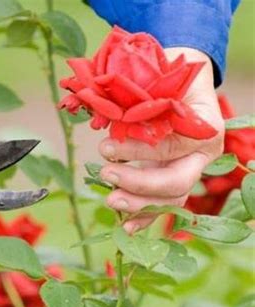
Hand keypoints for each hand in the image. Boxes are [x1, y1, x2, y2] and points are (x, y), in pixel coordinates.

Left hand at [98, 48, 224, 233]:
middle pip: (175, 182)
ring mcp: (188, 170)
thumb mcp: (161, 80)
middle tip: (106, 174)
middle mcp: (201, 155)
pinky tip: (126, 227)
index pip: (172, 148)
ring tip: (110, 200)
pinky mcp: (173, 179)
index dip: (138, 151)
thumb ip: (143, 99)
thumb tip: (105, 113)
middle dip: (138, 184)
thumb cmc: (170, 77)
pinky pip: (163, 204)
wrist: (183, 81)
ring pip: (170, 199)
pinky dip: (144, 217)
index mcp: (204, 129)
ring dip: (139, 205)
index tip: (106, 147)